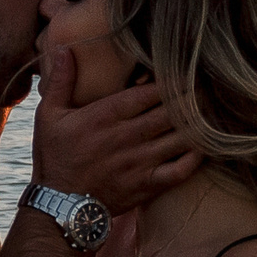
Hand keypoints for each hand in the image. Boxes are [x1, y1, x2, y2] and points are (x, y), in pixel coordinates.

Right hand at [28, 47, 200, 211]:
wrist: (60, 206)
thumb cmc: (55, 158)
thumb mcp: (48, 116)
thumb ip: (60, 81)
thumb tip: (63, 49)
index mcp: (106, 115)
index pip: (150, 91)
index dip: (171, 80)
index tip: (183, 72)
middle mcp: (127, 136)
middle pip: (172, 111)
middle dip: (191, 98)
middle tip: (205, 88)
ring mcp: (140, 162)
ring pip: (180, 137)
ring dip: (198, 123)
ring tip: (209, 112)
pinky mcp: (147, 185)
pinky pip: (180, 170)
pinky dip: (195, 157)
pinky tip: (201, 146)